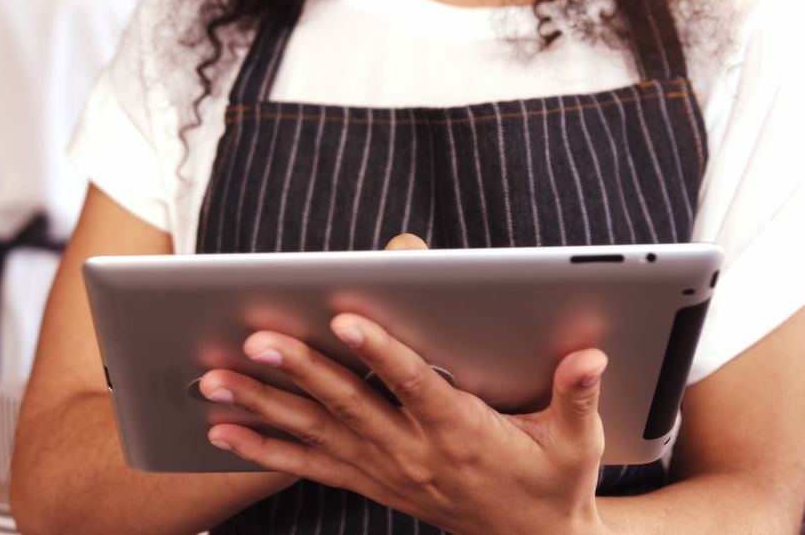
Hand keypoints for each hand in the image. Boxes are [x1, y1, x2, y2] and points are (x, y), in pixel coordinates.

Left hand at [198, 235, 609, 533]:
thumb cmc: (553, 484)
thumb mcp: (577, 443)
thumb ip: (577, 394)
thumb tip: (588, 354)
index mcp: (461, 432)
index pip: (414, 384)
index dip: (379, 352)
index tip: (342, 320)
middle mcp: (412, 453)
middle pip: (348, 404)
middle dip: (299, 371)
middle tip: (255, 341)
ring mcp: (384, 471)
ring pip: (316, 432)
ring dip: (263, 405)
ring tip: (215, 380)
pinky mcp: (369, 481)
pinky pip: (307, 465)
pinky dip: (263, 447)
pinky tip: (222, 430)